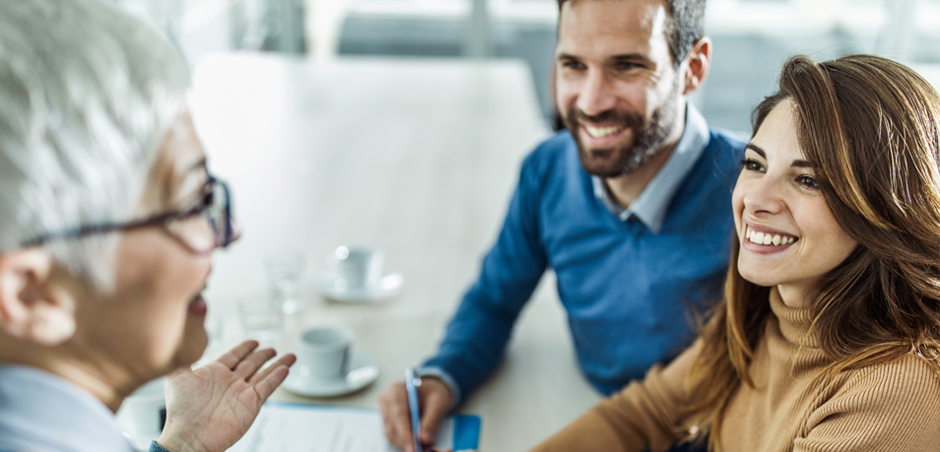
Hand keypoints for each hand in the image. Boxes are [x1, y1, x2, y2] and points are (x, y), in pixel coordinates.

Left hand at [156, 340, 296, 451]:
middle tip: (272, 349)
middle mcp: (229, 382)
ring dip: (277, 365)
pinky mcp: (251, 404)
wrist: (189, 435)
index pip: (233, 356)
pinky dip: (277, 377)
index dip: (244, 348)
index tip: (253, 342)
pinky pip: (267, 387)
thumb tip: (188, 341)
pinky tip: (285, 369)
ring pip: (264, 374)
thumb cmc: (180, 410)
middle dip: (263, 356)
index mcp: (213, 373)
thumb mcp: (177, 376)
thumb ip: (184, 358)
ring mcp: (241, 393)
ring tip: (290, 357)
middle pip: (251, 364)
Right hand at [379, 377, 453, 451]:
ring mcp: (384, 411)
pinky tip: (415, 444)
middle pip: (393, 426)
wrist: (430, 392)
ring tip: (422, 447)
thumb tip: (424, 440)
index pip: (398, 414)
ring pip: (391, 434)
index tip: (413, 448)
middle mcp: (386, 400)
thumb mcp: (438, 403)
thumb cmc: (433, 394)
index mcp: (396, 390)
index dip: (405, 433)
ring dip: (405, 444)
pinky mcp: (387, 422)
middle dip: (407, 441)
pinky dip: (404, 442)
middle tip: (421, 450)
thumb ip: (431, 421)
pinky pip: (393, 436)